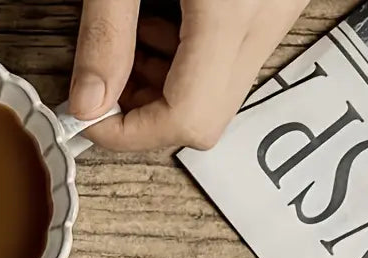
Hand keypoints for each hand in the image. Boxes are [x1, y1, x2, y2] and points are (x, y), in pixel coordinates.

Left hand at [69, 0, 307, 150]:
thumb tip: (88, 104)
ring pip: (221, 96)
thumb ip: (105, 35)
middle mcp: (266, 22)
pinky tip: (165, 22)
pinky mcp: (278, 4)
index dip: (131, 135)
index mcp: (232, 14)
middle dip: (146, 117)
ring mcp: (279, 15)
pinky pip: (234, 61)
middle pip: (205, 119)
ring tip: (131, 44)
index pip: (185, 120)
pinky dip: (190, 63)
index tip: (91, 120)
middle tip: (107, 85)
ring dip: (166, 90)